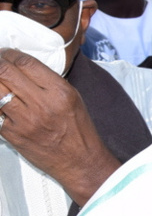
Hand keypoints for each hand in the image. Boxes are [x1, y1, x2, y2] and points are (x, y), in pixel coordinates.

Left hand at [0, 48, 119, 205]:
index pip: (25, 62)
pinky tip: (3, 103)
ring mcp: (24, 120)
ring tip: (0, 83)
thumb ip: (48, 81)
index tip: (7, 54)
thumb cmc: (78, 130)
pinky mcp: (12, 134)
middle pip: (5, 71)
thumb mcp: (73, 98)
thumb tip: (21, 66)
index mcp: (60, 92)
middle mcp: (42, 104)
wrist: (80, 161)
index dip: (10, 54)